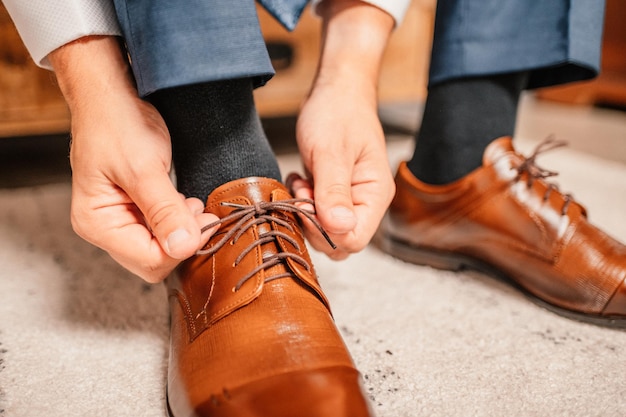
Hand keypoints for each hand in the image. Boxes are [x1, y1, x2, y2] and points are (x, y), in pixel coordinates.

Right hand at [50, 37, 217, 281]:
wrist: (111, 96)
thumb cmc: (118, 124)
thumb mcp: (144, 168)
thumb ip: (164, 211)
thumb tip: (183, 247)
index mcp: (97, 223)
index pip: (149, 261)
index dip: (182, 248)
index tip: (206, 222)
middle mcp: (104, 229)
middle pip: (154, 260)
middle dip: (183, 241)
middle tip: (202, 214)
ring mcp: (118, 221)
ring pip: (160, 247)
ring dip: (182, 231)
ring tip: (192, 204)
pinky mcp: (133, 211)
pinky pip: (160, 231)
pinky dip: (177, 222)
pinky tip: (185, 203)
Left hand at [291, 79, 393, 259]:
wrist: (335, 91)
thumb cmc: (337, 113)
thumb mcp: (331, 152)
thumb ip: (334, 192)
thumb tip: (339, 229)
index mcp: (374, 195)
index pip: (354, 239)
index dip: (325, 232)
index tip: (307, 205)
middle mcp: (365, 201)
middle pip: (338, 241)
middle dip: (312, 222)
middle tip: (302, 191)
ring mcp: (350, 198)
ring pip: (324, 229)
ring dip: (305, 212)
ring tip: (301, 181)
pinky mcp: (334, 193)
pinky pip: (316, 214)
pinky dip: (302, 202)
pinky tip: (300, 179)